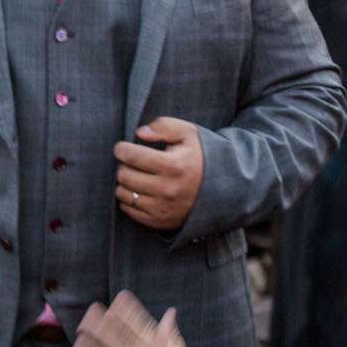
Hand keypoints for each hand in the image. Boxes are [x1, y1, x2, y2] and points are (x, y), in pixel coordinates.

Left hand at [113, 116, 203, 230]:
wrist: (224, 190)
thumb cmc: (201, 157)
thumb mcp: (189, 134)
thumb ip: (164, 126)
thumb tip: (140, 133)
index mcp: (173, 166)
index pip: (131, 156)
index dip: (122, 149)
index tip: (122, 147)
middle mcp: (167, 189)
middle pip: (124, 175)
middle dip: (124, 165)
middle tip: (133, 162)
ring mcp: (163, 207)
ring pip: (123, 193)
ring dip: (125, 183)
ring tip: (137, 176)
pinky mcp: (160, 221)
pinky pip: (129, 210)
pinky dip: (129, 199)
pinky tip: (140, 191)